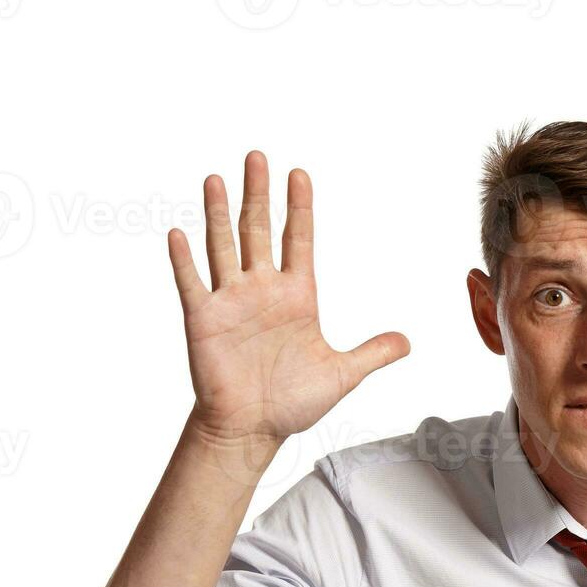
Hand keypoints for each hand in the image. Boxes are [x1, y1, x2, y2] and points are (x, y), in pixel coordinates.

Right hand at [167, 150, 409, 446]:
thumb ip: (372, 353)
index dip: (299, 208)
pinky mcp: (204, 320)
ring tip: (216, 179)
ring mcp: (230, 302)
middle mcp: (262, 290)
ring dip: (219, 213)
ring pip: (224, 247)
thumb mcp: (342, 375)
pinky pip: (192, 284)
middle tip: (257, 156)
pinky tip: (179, 233)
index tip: (299, 173)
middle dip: (258, 194)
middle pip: (258, 230)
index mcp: (297, 296)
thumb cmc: (292, 403)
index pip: (299, 240)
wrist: (253, 430)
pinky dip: (184, 260)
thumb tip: (407, 343)